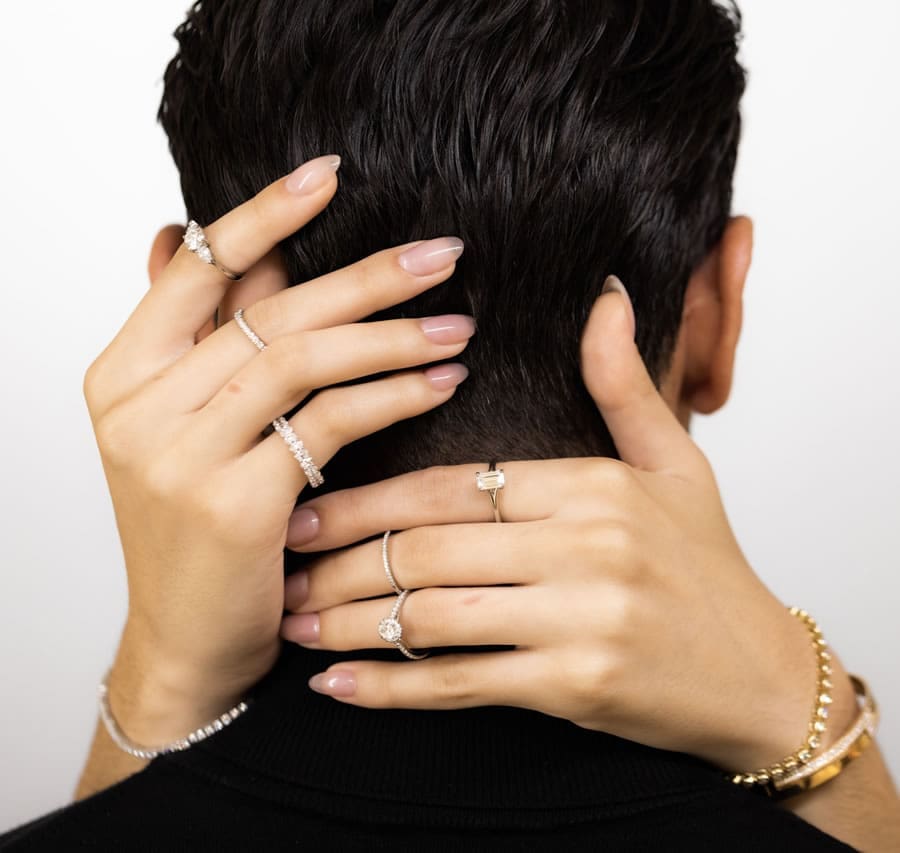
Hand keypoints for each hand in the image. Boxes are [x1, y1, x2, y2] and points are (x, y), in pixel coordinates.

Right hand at [84, 154, 473, 739]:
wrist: (187, 641)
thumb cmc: (196, 533)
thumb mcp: (189, 429)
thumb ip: (205, 341)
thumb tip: (209, 244)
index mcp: (124, 373)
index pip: (196, 267)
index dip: (263, 214)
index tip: (329, 174)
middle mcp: (141, 406)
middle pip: (269, 311)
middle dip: (364, 276)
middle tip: (441, 255)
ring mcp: (181, 455)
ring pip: (303, 360)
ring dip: (392, 337)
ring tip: (459, 326)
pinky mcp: (233, 505)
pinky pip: (330, 425)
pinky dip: (392, 397)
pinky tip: (439, 384)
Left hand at [281, 278, 856, 774]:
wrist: (755, 674)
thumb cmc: (707, 566)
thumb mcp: (677, 463)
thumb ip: (624, 383)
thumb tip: (607, 294)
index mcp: (592, 486)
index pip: (453, 484)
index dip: (371, 497)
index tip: (311, 506)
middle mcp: (584, 548)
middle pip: (429, 548)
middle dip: (342, 560)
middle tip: (284, 563)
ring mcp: (580, 621)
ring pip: (432, 616)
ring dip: (350, 623)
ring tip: (295, 622)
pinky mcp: (575, 687)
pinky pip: (461, 683)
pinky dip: (392, 687)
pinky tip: (340, 685)